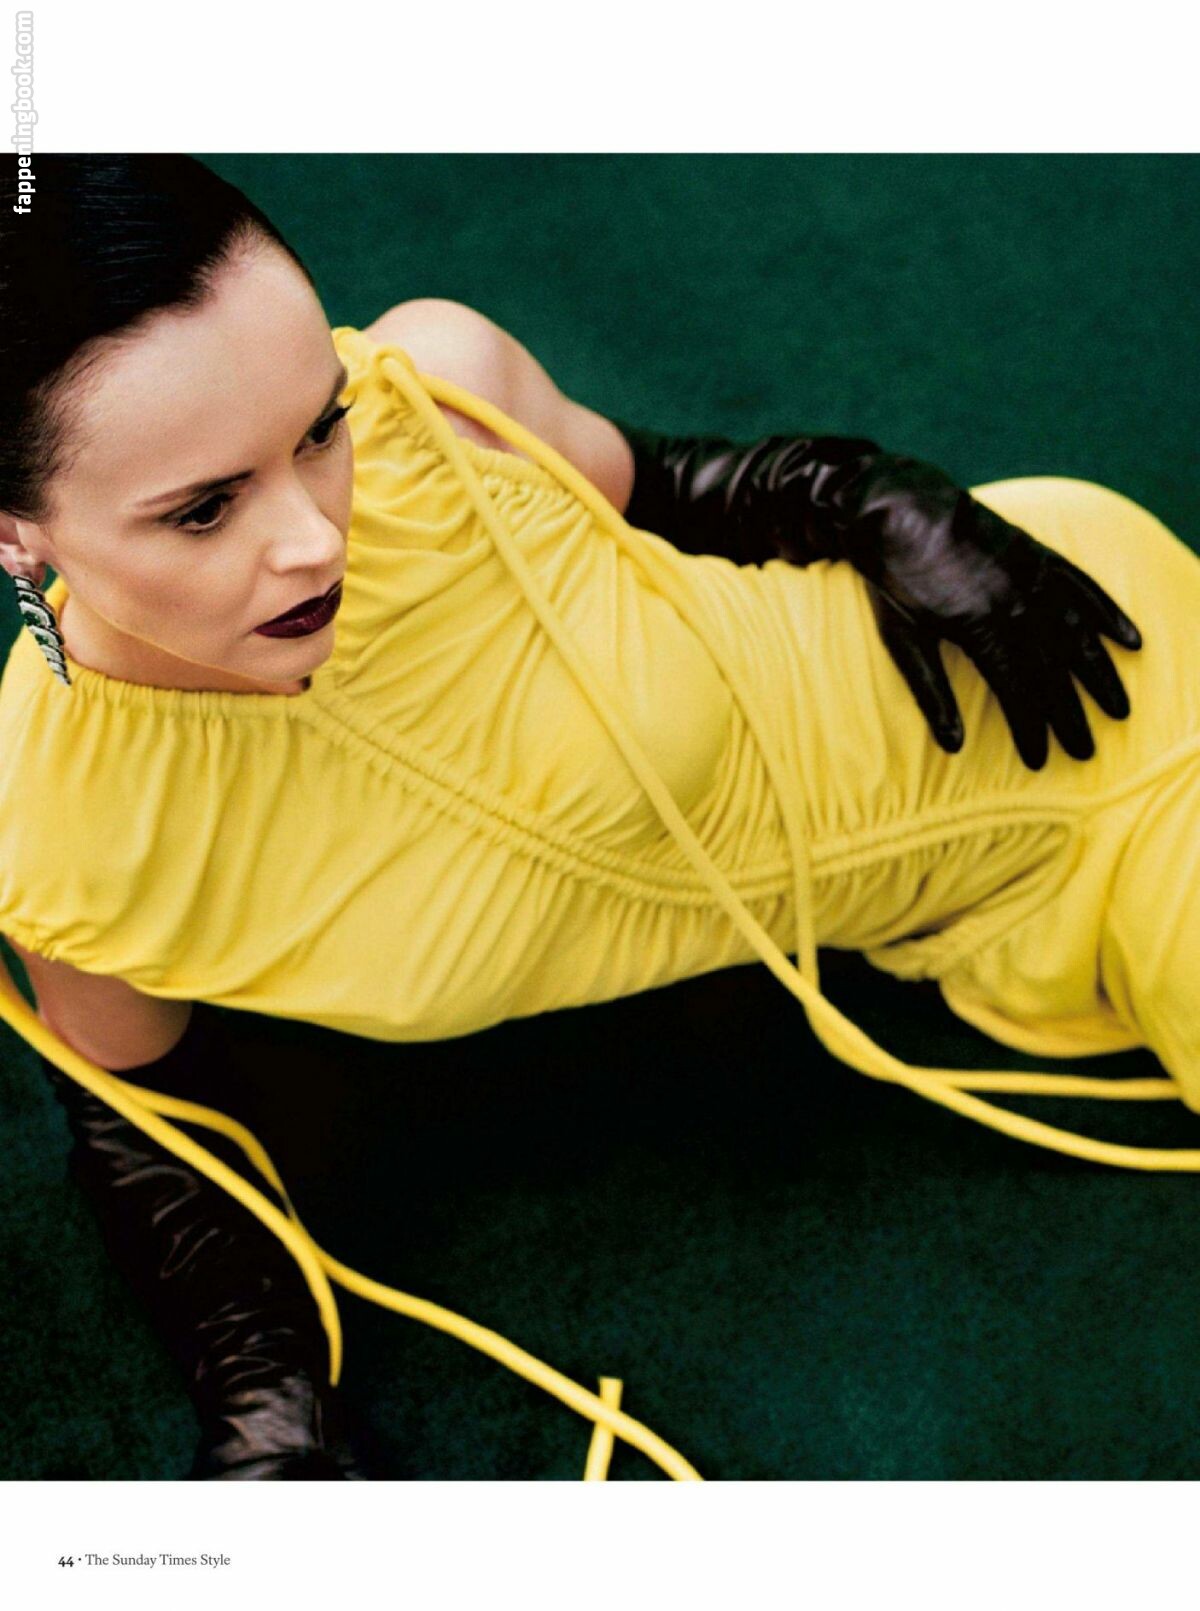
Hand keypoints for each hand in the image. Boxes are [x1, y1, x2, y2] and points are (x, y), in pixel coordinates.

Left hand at [830, 462, 1143, 768]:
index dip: (1030, 729)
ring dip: (1098, 675)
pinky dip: (1108, 614)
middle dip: (1069, 716)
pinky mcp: (1037, 554)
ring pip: (1076, 634)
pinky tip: (1129, 641)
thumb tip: (952, 746)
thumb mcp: (902, 641)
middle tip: (1085, 752)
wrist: (895, 506)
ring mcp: (1031, 574)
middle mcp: (1016, 601)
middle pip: (1052, 670)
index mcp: (981, 627)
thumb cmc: (893, 579)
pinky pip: (1083, 587)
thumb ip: (931, 693)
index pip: (1016, 691)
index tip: (1041, 760)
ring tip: (1117, 710)